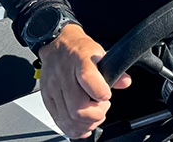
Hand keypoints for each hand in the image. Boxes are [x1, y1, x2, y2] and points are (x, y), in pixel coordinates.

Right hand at [38, 24, 131, 138]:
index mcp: (80, 60)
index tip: (107, 95)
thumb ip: (114, 69)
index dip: (101, 93)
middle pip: (77, 108)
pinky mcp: (47, 98)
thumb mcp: (100, 51)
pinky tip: (83, 126)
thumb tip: (125, 82)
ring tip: (95, 117)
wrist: (56, 42)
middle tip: (103, 108)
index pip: (88, 79)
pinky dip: (73, 129)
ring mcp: (53, 88)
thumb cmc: (78, 48)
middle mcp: (64, 75)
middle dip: (96, 114)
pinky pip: (59, 120)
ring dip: (86, 124)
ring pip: (68, 118)